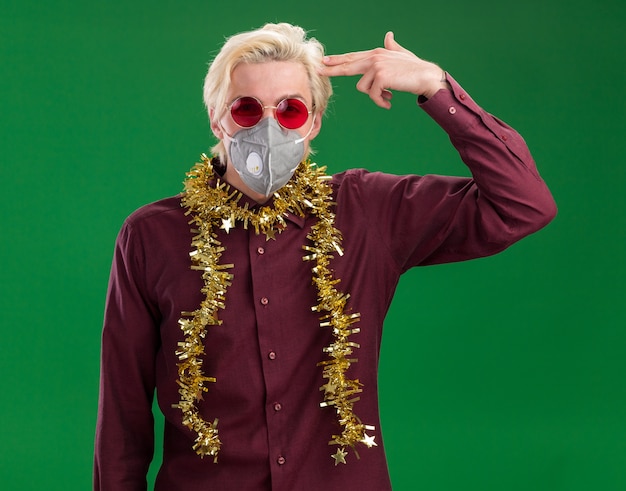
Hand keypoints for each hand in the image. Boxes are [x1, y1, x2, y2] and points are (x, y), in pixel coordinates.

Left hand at [319, 32, 448, 108]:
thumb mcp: (400, 55)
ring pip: (363, 88)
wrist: (426, 76)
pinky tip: (389, 103)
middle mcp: (374, 57)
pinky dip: (380, 102)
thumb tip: (389, 35)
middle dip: (332, 70)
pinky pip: (373, 95)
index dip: (337, 60)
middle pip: (348, 65)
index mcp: (376, 53)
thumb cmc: (414, 68)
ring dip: (375, 96)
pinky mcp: (381, 77)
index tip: (324, 61)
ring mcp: (376, 66)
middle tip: (318, 72)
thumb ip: (391, 46)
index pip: (352, 57)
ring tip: (386, 97)